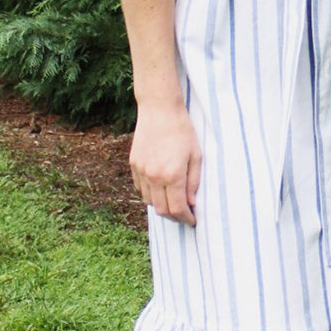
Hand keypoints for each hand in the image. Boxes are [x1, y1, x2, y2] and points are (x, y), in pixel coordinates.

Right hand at [130, 97, 200, 224]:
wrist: (159, 109)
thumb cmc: (183, 130)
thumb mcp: (196, 156)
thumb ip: (194, 182)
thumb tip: (192, 203)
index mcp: (172, 175)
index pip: (178, 208)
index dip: (186, 219)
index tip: (193, 221)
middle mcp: (154, 176)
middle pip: (162, 210)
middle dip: (174, 217)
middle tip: (184, 216)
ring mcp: (141, 171)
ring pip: (149, 201)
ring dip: (161, 206)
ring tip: (173, 203)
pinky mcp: (134, 164)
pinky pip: (141, 189)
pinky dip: (150, 195)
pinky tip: (160, 190)